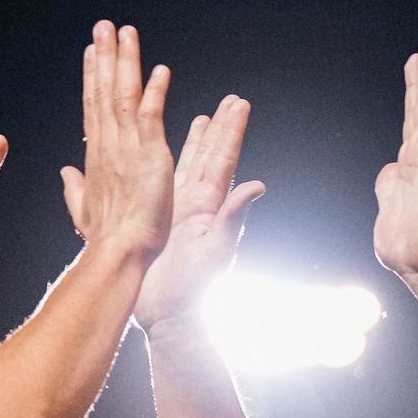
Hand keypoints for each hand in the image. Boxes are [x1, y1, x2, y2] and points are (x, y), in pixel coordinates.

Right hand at [58, 21, 175, 261]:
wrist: (118, 256)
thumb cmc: (105, 241)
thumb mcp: (84, 211)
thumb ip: (74, 189)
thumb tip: (65, 172)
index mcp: (97, 158)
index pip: (94, 109)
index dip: (92, 79)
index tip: (91, 54)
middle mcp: (108, 147)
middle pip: (104, 93)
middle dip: (104, 58)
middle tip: (104, 26)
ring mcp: (127, 149)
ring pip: (123, 96)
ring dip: (124, 62)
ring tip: (124, 31)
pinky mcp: (150, 156)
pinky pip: (151, 117)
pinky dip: (154, 93)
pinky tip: (159, 70)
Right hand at [131, 95, 265, 329]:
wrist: (169, 316)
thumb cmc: (194, 289)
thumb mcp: (217, 249)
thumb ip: (234, 216)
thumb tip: (259, 185)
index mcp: (209, 206)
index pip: (223, 160)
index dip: (231, 131)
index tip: (239, 104)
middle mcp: (196, 206)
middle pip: (209, 157)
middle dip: (219, 129)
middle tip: (229, 101)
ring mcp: (177, 214)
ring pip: (188, 168)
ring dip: (197, 144)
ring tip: (203, 118)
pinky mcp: (159, 225)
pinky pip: (162, 187)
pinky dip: (164, 168)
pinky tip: (164, 158)